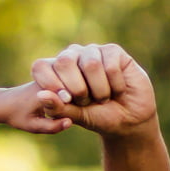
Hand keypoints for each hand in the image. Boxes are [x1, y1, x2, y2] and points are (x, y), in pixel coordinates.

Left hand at [2, 80, 74, 135]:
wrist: (5, 102)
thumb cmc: (17, 115)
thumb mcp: (32, 125)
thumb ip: (51, 127)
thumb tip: (69, 122)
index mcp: (46, 90)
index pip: (73, 99)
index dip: (75, 110)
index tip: (69, 116)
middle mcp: (52, 79)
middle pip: (77, 90)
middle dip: (78, 101)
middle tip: (71, 110)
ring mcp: (54, 74)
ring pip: (76, 85)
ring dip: (78, 95)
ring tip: (70, 107)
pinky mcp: (55, 75)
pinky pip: (72, 83)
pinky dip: (73, 92)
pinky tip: (69, 102)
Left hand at [30, 43, 157, 137]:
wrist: (128, 120)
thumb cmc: (97, 116)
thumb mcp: (75, 116)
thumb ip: (57, 107)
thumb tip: (41, 95)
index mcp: (55, 70)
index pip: (40, 67)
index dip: (50, 84)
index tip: (66, 100)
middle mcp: (72, 56)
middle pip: (63, 62)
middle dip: (77, 89)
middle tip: (87, 101)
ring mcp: (92, 51)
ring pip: (90, 64)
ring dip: (99, 90)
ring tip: (104, 98)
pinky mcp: (113, 51)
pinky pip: (111, 66)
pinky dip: (116, 86)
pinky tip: (118, 90)